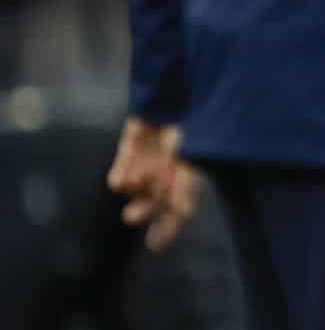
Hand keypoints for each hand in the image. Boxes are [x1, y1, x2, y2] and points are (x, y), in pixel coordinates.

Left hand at [106, 117, 200, 250]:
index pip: (180, 208)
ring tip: (137, 180)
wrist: (182, 84)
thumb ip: (189, 185)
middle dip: (143, 209)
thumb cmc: (198, 120)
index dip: (169, 227)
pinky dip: (121, 175)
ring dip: (136, 186)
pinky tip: (120, 182)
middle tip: (132, 217)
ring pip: (137, 183)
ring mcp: (153, 153)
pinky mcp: (136, 139)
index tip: (155, 246)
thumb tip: (182, 213)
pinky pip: (124, 162)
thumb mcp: (198, 158)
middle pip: (154, 199)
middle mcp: (172, 166)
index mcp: (193, 172)